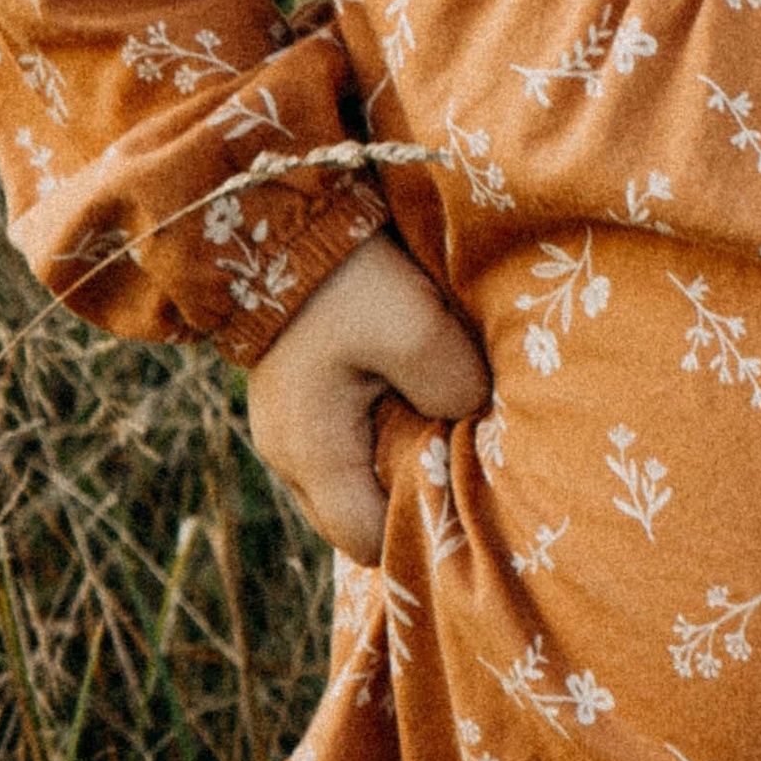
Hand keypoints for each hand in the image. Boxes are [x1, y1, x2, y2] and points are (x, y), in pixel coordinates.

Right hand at [243, 232, 487, 564]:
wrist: (282, 218)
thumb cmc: (347, 279)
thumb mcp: (416, 328)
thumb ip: (454, 386)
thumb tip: (478, 417)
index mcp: (312, 454)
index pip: (369, 542)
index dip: (420, 530)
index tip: (468, 496)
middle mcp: (289, 457)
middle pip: (360, 518)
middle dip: (413, 497)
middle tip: (463, 459)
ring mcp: (289, 429)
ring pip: (355, 478)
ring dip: (398, 460)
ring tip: (444, 424)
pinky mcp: (300, 399)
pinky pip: (347, 442)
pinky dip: (383, 431)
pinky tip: (417, 396)